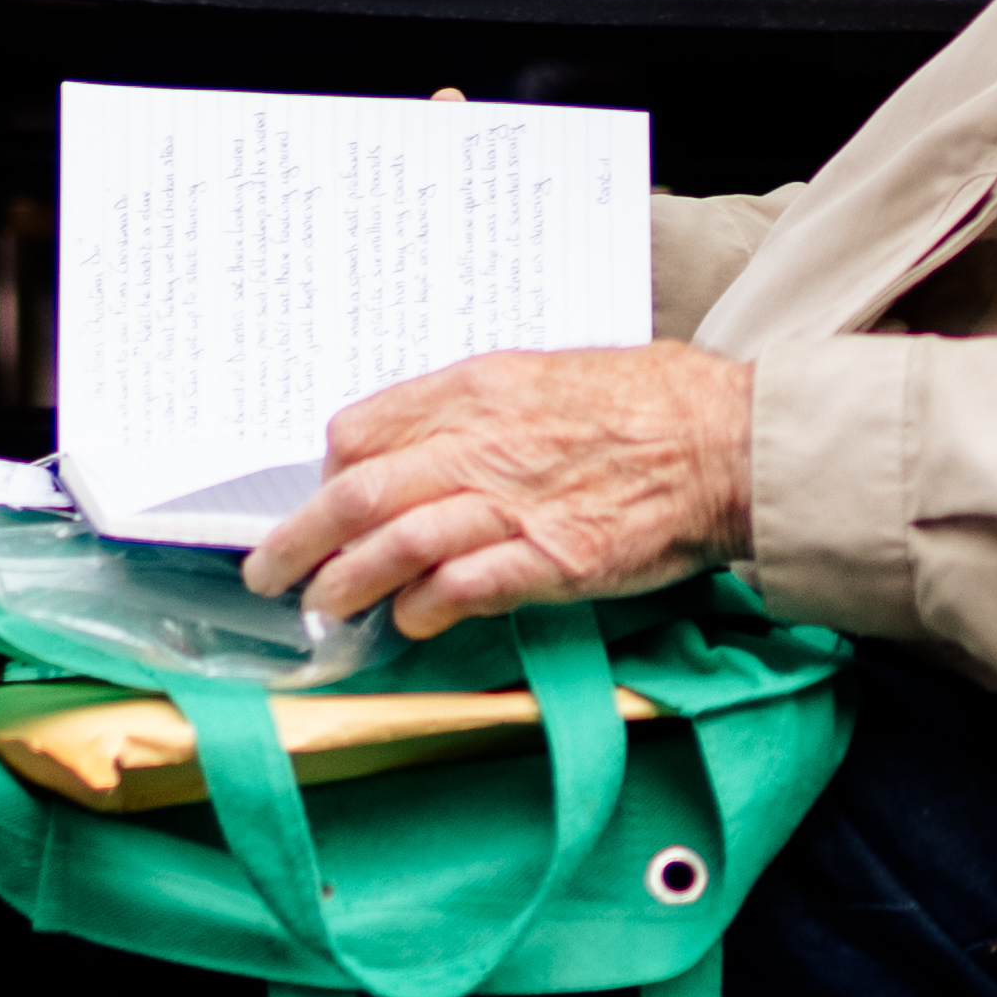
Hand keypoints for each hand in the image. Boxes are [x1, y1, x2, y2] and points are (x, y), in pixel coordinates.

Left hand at [252, 341, 752, 639]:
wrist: (726, 440)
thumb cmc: (645, 405)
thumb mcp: (544, 376)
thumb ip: (475, 410)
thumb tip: (415, 448)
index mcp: (477, 390)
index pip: (362, 430)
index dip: (327, 474)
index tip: (319, 502)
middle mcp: (485, 442)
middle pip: (360, 491)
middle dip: (300, 538)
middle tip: (270, 571)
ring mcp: (519, 503)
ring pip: (398, 541)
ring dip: (348, 581)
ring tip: (325, 607)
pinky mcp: (556, 558)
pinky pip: (466, 586)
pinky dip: (427, 606)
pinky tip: (412, 621)